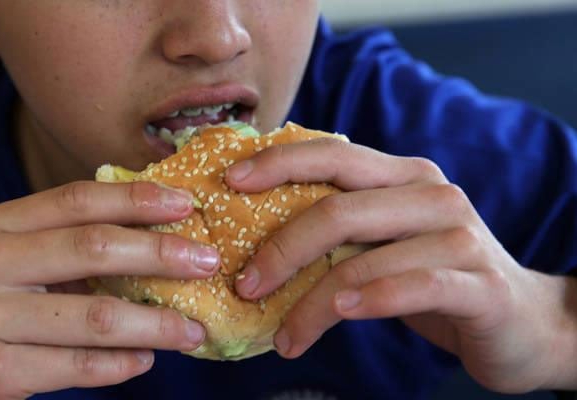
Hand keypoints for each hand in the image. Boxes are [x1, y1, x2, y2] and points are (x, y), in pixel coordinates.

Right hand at [0, 181, 218, 398]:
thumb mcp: (4, 261)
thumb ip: (63, 243)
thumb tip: (154, 235)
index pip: (77, 200)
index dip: (137, 199)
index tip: (186, 204)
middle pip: (93, 249)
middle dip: (161, 254)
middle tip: (207, 262)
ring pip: (96, 318)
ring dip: (156, 324)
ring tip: (192, 329)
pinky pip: (80, 366)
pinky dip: (123, 363)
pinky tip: (146, 358)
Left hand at [226, 138, 576, 392]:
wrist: (522, 319)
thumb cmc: (433, 277)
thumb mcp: (384, 242)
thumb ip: (340, 227)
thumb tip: (255, 232)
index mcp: (402, 176)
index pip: (331, 153)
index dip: (277, 162)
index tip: (229, 182)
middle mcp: (431, 194)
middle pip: (337, 207)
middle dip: (280, 248)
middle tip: (245, 284)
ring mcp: (458, 236)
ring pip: (363, 259)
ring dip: (311, 302)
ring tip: (284, 335)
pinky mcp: (479, 284)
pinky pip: (413, 286)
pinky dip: (369, 300)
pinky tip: (340, 314)